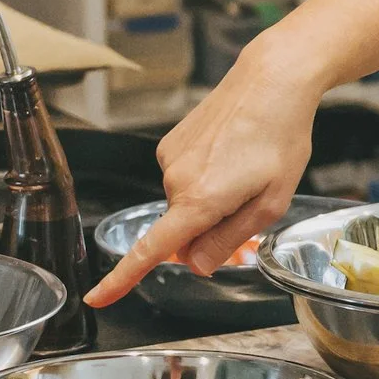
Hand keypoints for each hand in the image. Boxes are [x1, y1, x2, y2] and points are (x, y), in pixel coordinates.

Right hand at [84, 44, 322, 305]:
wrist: (271, 80)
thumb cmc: (280, 136)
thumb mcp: (270, 203)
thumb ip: (228, 239)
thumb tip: (195, 265)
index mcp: (199, 200)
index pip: (152, 250)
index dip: (122, 279)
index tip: (97, 298)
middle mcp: (175, 179)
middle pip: (183, 229)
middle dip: (211, 229)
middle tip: (252, 198)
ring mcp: (170, 158)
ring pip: (186, 203)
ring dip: (211, 199)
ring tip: (247, 166)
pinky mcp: (171, 142)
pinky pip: (185, 177)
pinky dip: (206, 176)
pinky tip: (231, 152)